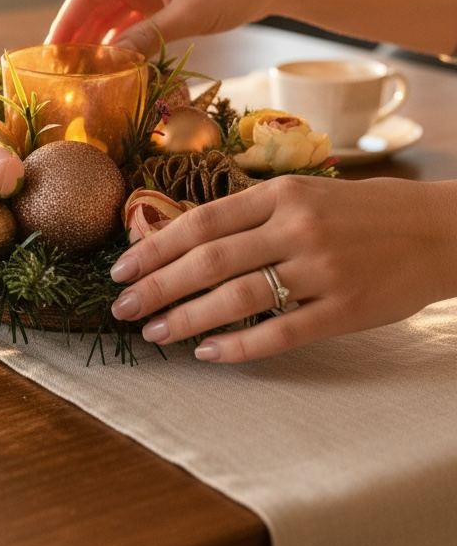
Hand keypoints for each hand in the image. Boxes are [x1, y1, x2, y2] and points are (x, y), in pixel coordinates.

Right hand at [46, 0, 283, 56]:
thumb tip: (110, 61)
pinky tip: (111, 65)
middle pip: (93, 5)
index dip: (65, 21)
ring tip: (80, 73)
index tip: (50, 51)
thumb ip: (147, 36)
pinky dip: (119, 43)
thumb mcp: (189, 14)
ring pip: (110, 16)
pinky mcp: (161, 1)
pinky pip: (130, 23)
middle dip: (76, 36)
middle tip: (60, 71)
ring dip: (96, 42)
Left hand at [108, 176, 456, 361]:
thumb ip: (254, 212)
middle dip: (156, 286)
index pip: (201, 221)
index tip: (121, 269)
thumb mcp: (308, 193)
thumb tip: (187, 239)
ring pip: (237, 297)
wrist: (440, 231)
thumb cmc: (366, 211)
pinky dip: (239, 345)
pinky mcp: (344, 309)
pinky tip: (208, 353)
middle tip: (122, 309)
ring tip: (154, 333)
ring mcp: (321, 269)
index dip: (154, 247)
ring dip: (187, 318)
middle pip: (208, 260)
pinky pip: (280, 332)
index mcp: (283, 193)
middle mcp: (297, 227)